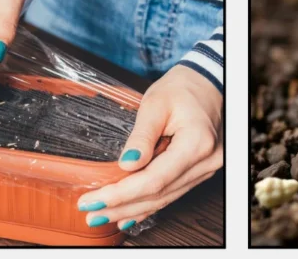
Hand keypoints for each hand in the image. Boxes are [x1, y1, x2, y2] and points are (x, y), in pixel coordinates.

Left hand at [77, 66, 222, 229]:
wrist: (206, 83)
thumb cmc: (183, 88)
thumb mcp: (156, 103)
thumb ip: (141, 135)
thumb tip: (126, 165)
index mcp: (196, 142)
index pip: (154, 179)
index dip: (122, 194)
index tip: (94, 199)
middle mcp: (206, 161)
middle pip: (159, 194)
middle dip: (122, 206)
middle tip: (91, 212)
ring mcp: (205, 169)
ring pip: (165, 198)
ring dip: (132, 209)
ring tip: (103, 215)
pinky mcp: (199, 171)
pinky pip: (172, 193)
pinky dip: (149, 204)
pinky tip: (128, 214)